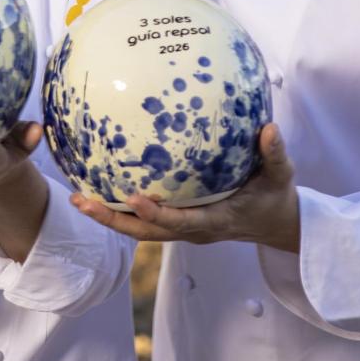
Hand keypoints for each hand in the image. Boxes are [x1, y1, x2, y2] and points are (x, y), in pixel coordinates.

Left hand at [69, 123, 299, 251]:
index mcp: (217, 219)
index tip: (134, 199)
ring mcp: (185, 230)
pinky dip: (122, 211)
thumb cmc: (276, 197)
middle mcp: (195, 229)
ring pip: (141, 230)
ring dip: (110, 217)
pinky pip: (146, 222)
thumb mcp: (281, 175)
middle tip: (82, 202)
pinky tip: (98, 189)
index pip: (181, 222)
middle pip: (147, 232)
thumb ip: (275, 153)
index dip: (157, 214)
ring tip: (77, 199)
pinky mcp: (180, 223)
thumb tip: (269, 128)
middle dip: (113, 220)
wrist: (278, 224)